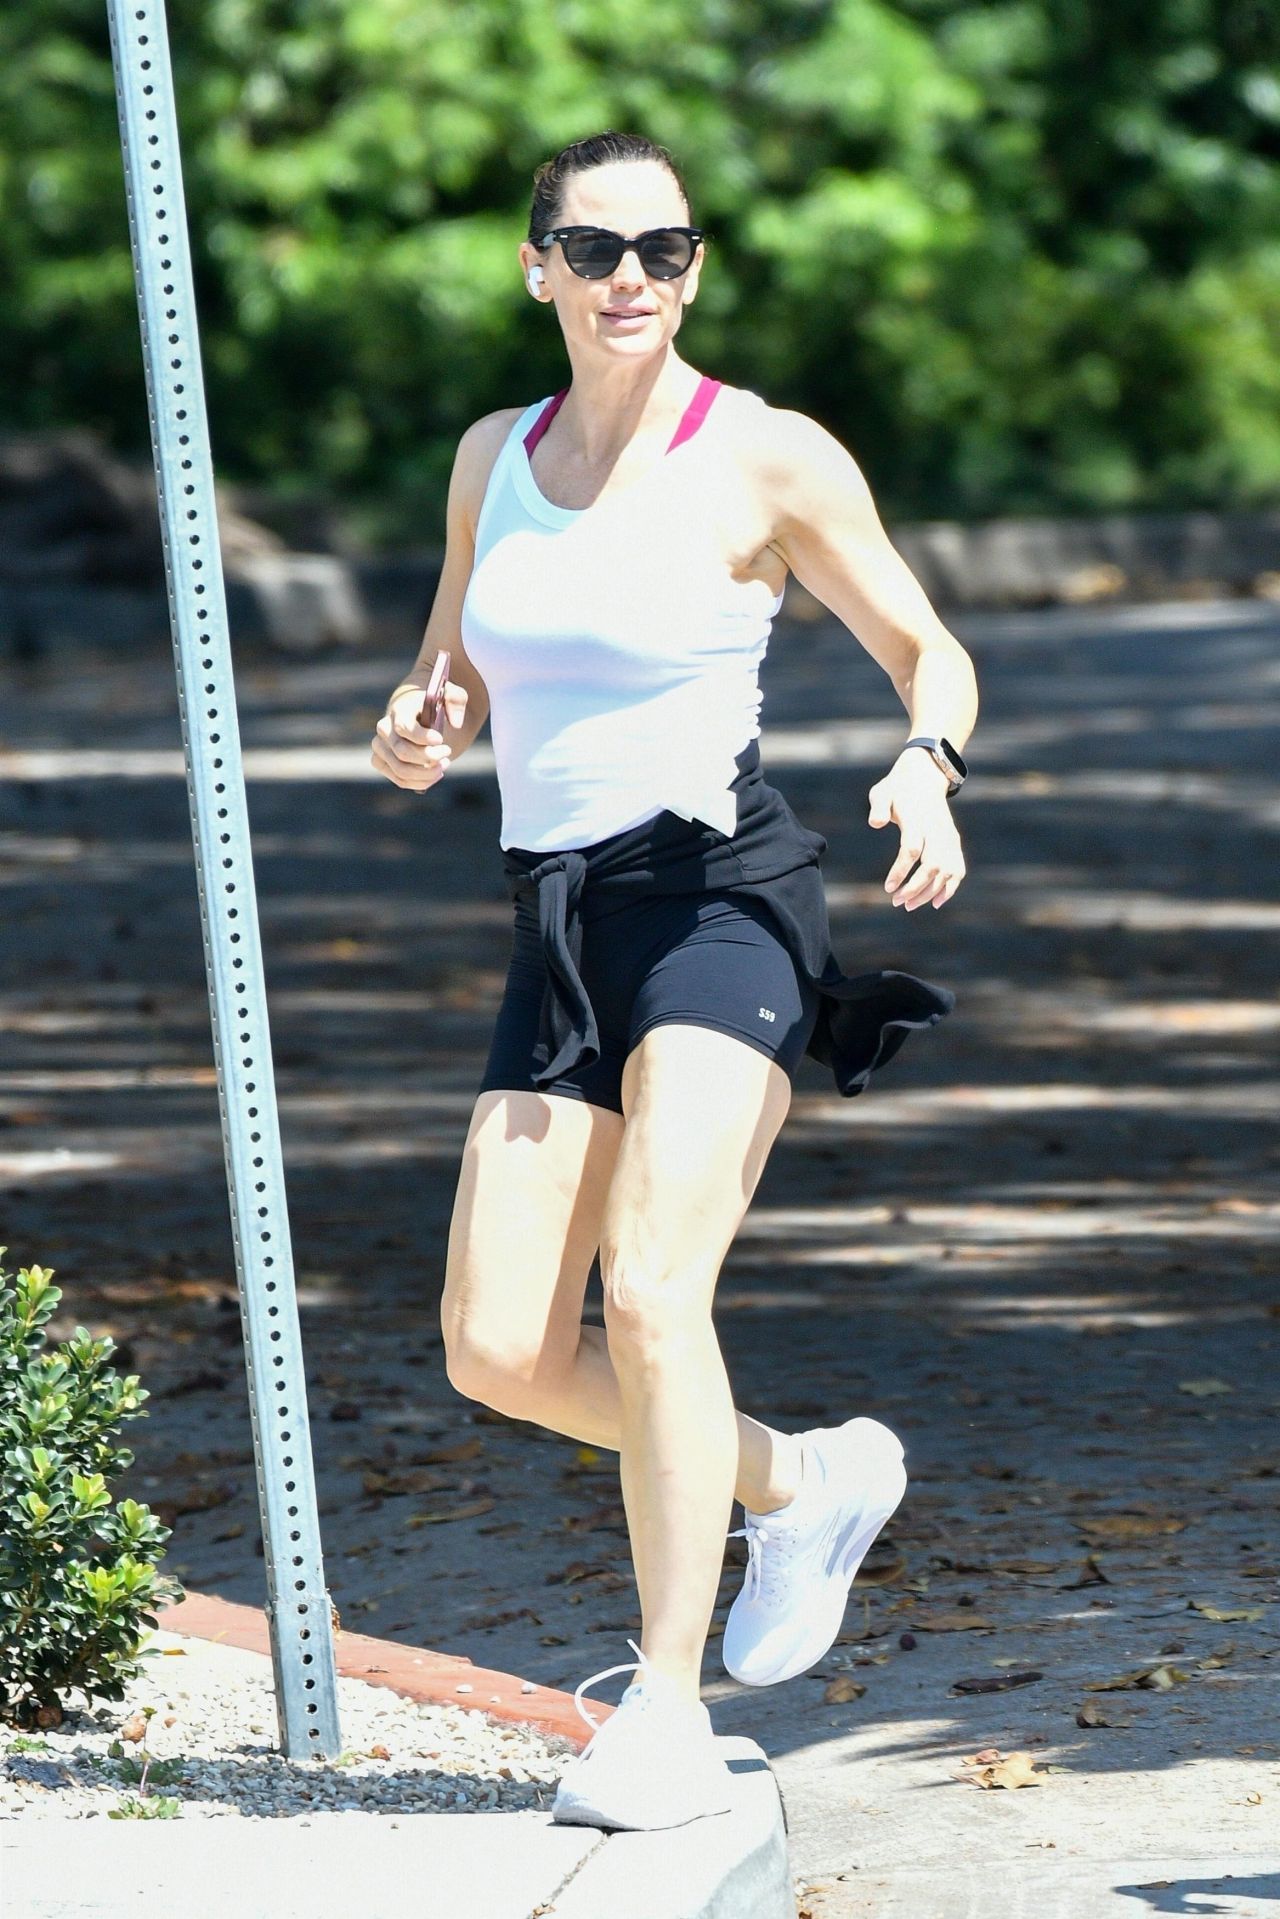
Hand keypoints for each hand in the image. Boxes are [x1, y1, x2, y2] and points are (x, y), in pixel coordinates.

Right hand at [370, 681, 467, 792]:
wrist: (419, 716)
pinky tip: (436, 774)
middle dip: (429, 757)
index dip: (422, 737)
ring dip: (427, 773)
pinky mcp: (381, 762)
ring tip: (445, 764)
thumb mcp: (450, 695)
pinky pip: (400, 780)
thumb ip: (456, 700)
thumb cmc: (436, 706)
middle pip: (402, 752)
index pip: (404, 728)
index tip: (440, 740)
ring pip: (401, 770)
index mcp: (399, 710)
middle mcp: (384, 729)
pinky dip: (421, 782)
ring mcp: (380, 747)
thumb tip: (456, 723)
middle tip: (447, 752)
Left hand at [868, 750, 965, 909]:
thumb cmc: (898, 788)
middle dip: (916, 888)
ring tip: (909, 905)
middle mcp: (937, 830)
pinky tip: (935, 902)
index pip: (912, 849)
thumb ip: (879, 806)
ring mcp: (949, 836)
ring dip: (930, 893)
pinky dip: (950, 888)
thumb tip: (875, 823)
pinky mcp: (954, 840)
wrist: (925, 776)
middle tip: (896, 902)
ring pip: (947, 872)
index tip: (888, 888)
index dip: (901, 871)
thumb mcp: (882, 792)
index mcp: (917, 819)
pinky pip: (958, 869)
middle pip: (932, 866)